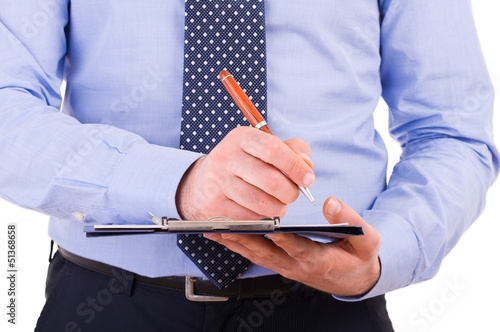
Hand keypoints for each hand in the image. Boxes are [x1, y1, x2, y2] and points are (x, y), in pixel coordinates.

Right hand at [176, 126, 314, 219]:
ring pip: (262, 204)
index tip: (308, 179)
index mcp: (242, 137)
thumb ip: (293, 150)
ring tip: (279, 204)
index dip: (295, 166)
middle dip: (290, 192)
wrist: (202, 182)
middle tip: (292, 195)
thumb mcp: (265, 147)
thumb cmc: (245, 163)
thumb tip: (307, 167)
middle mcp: (226, 157)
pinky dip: (262, 218)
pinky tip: (261, 211)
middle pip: (271, 180)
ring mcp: (217, 182)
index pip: (273, 149)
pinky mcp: (214, 206)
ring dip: (279, 208)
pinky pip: (250, 218)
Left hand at [204, 197, 380, 296]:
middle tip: (223, 228)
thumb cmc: (359, 258)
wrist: (353, 280)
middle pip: (267, 253)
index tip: (267, 226)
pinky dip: (237, 246)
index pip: (298, 248)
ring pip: (256, 255)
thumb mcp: (367, 240)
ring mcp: (285, 267)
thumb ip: (351, 220)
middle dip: (244, 240)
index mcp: (319, 260)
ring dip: (234, 243)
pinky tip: (221, 236)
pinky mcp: (279, 264)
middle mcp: (297, 266)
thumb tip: (330, 202)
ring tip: (212, 230)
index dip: (282, 238)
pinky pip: (255, 255)